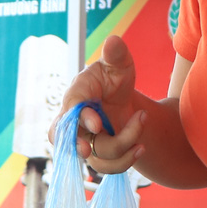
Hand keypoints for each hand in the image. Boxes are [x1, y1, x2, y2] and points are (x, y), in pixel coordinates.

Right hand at [59, 34, 145, 173]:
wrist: (125, 102)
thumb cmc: (116, 79)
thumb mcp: (120, 65)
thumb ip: (116, 54)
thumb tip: (113, 40)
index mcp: (76, 95)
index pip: (69, 109)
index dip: (79, 119)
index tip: (98, 124)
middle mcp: (74, 120)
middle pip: (64, 138)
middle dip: (73, 145)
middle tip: (85, 149)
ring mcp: (84, 140)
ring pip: (95, 154)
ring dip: (124, 142)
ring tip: (142, 120)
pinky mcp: (97, 156)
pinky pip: (107, 167)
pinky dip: (127, 159)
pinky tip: (141, 147)